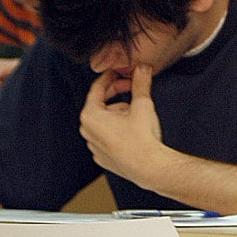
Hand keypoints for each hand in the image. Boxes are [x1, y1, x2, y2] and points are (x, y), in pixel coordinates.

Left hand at [78, 65, 164, 180]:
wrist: (150, 168)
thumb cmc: (142, 139)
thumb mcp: (142, 104)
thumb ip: (140, 84)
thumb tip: (142, 69)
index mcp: (90, 116)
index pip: (97, 88)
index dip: (111, 77)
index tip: (119, 71)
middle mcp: (87, 131)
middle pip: (101, 104)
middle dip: (118, 96)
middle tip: (133, 89)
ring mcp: (94, 146)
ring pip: (105, 121)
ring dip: (119, 114)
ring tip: (137, 115)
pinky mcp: (103, 157)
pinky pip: (108, 137)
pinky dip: (119, 130)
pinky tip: (134, 131)